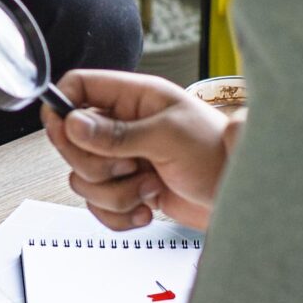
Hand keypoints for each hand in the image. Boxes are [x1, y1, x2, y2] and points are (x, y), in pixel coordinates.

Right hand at [39, 68, 234, 231]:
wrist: (239, 197)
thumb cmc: (217, 156)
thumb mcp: (168, 137)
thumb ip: (118, 133)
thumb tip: (73, 124)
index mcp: (134, 97)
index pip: (78, 87)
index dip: (63, 108)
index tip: (66, 134)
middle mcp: (123, 126)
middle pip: (71, 141)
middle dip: (97, 164)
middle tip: (129, 166)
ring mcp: (124, 159)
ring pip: (83, 178)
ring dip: (115, 194)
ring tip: (150, 187)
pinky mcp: (127, 190)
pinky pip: (98, 206)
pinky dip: (119, 215)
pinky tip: (148, 208)